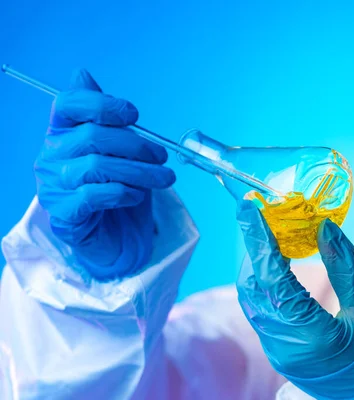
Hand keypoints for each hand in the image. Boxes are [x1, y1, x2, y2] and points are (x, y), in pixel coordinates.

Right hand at [34, 69, 175, 279]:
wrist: (117, 237)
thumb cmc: (118, 189)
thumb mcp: (119, 151)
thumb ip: (105, 118)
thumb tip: (81, 72)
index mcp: (62, 133)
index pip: (68, 104)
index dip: (102, 103)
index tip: (134, 115)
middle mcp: (51, 156)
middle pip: (92, 136)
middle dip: (136, 145)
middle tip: (163, 157)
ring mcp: (53, 186)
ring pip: (96, 167)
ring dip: (139, 171)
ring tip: (164, 178)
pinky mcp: (64, 215)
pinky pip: (93, 196)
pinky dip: (123, 193)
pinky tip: (137, 196)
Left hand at [236, 201, 353, 398]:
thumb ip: (345, 266)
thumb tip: (324, 227)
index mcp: (309, 337)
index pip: (273, 279)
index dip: (259, 240)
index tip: (249, 208)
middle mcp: (283, 346)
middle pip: (253, 288)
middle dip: (254, 248)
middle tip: (263, 215)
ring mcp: (276, 352)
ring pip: (252, 298)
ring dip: (257, 264)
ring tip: (271, 233)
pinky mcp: (277, 352)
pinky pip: (260, 309)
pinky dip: (264, 281)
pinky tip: (277, 262)